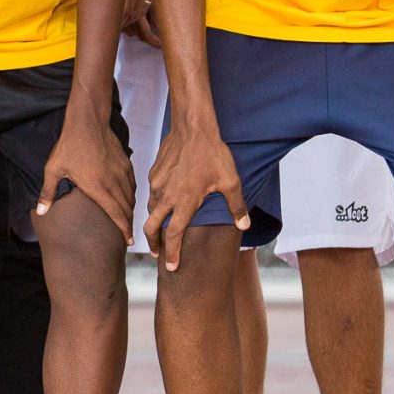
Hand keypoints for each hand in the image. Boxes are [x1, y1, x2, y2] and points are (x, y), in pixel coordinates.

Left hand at [36, 111, 134, 237]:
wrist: (87, 122)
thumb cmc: (69, 146)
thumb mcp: (53, 169)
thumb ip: (48, 192)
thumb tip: (41, 212)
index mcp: (98, 188)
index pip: (117, 214)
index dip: (124, 229)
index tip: (128, 241)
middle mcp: (114, 183)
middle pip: (127, 209)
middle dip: (129, 224)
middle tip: (128, 236)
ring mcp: (121, 172)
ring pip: (131, 196)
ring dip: (131, 209)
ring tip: (128, 218)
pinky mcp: (125, 163)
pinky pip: (132, 183)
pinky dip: (132, 193)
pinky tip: (128, 196)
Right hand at [143, 121, 243, 270]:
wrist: (192, 126)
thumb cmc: (213, 153)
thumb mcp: (230, 181)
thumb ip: (237, 206)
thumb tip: (244, 225)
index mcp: (184, 202)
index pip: (173, 235)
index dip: (172, 254)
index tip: (171, 267)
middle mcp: (167, 196)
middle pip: (151, 227)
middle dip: (153, 244)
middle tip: (158, 254)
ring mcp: (157, 184)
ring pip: (150, 209)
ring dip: (153, 222)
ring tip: (160, 230)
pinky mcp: (154, 173)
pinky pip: (152, 193)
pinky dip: (155, 202)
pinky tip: (163, 202)